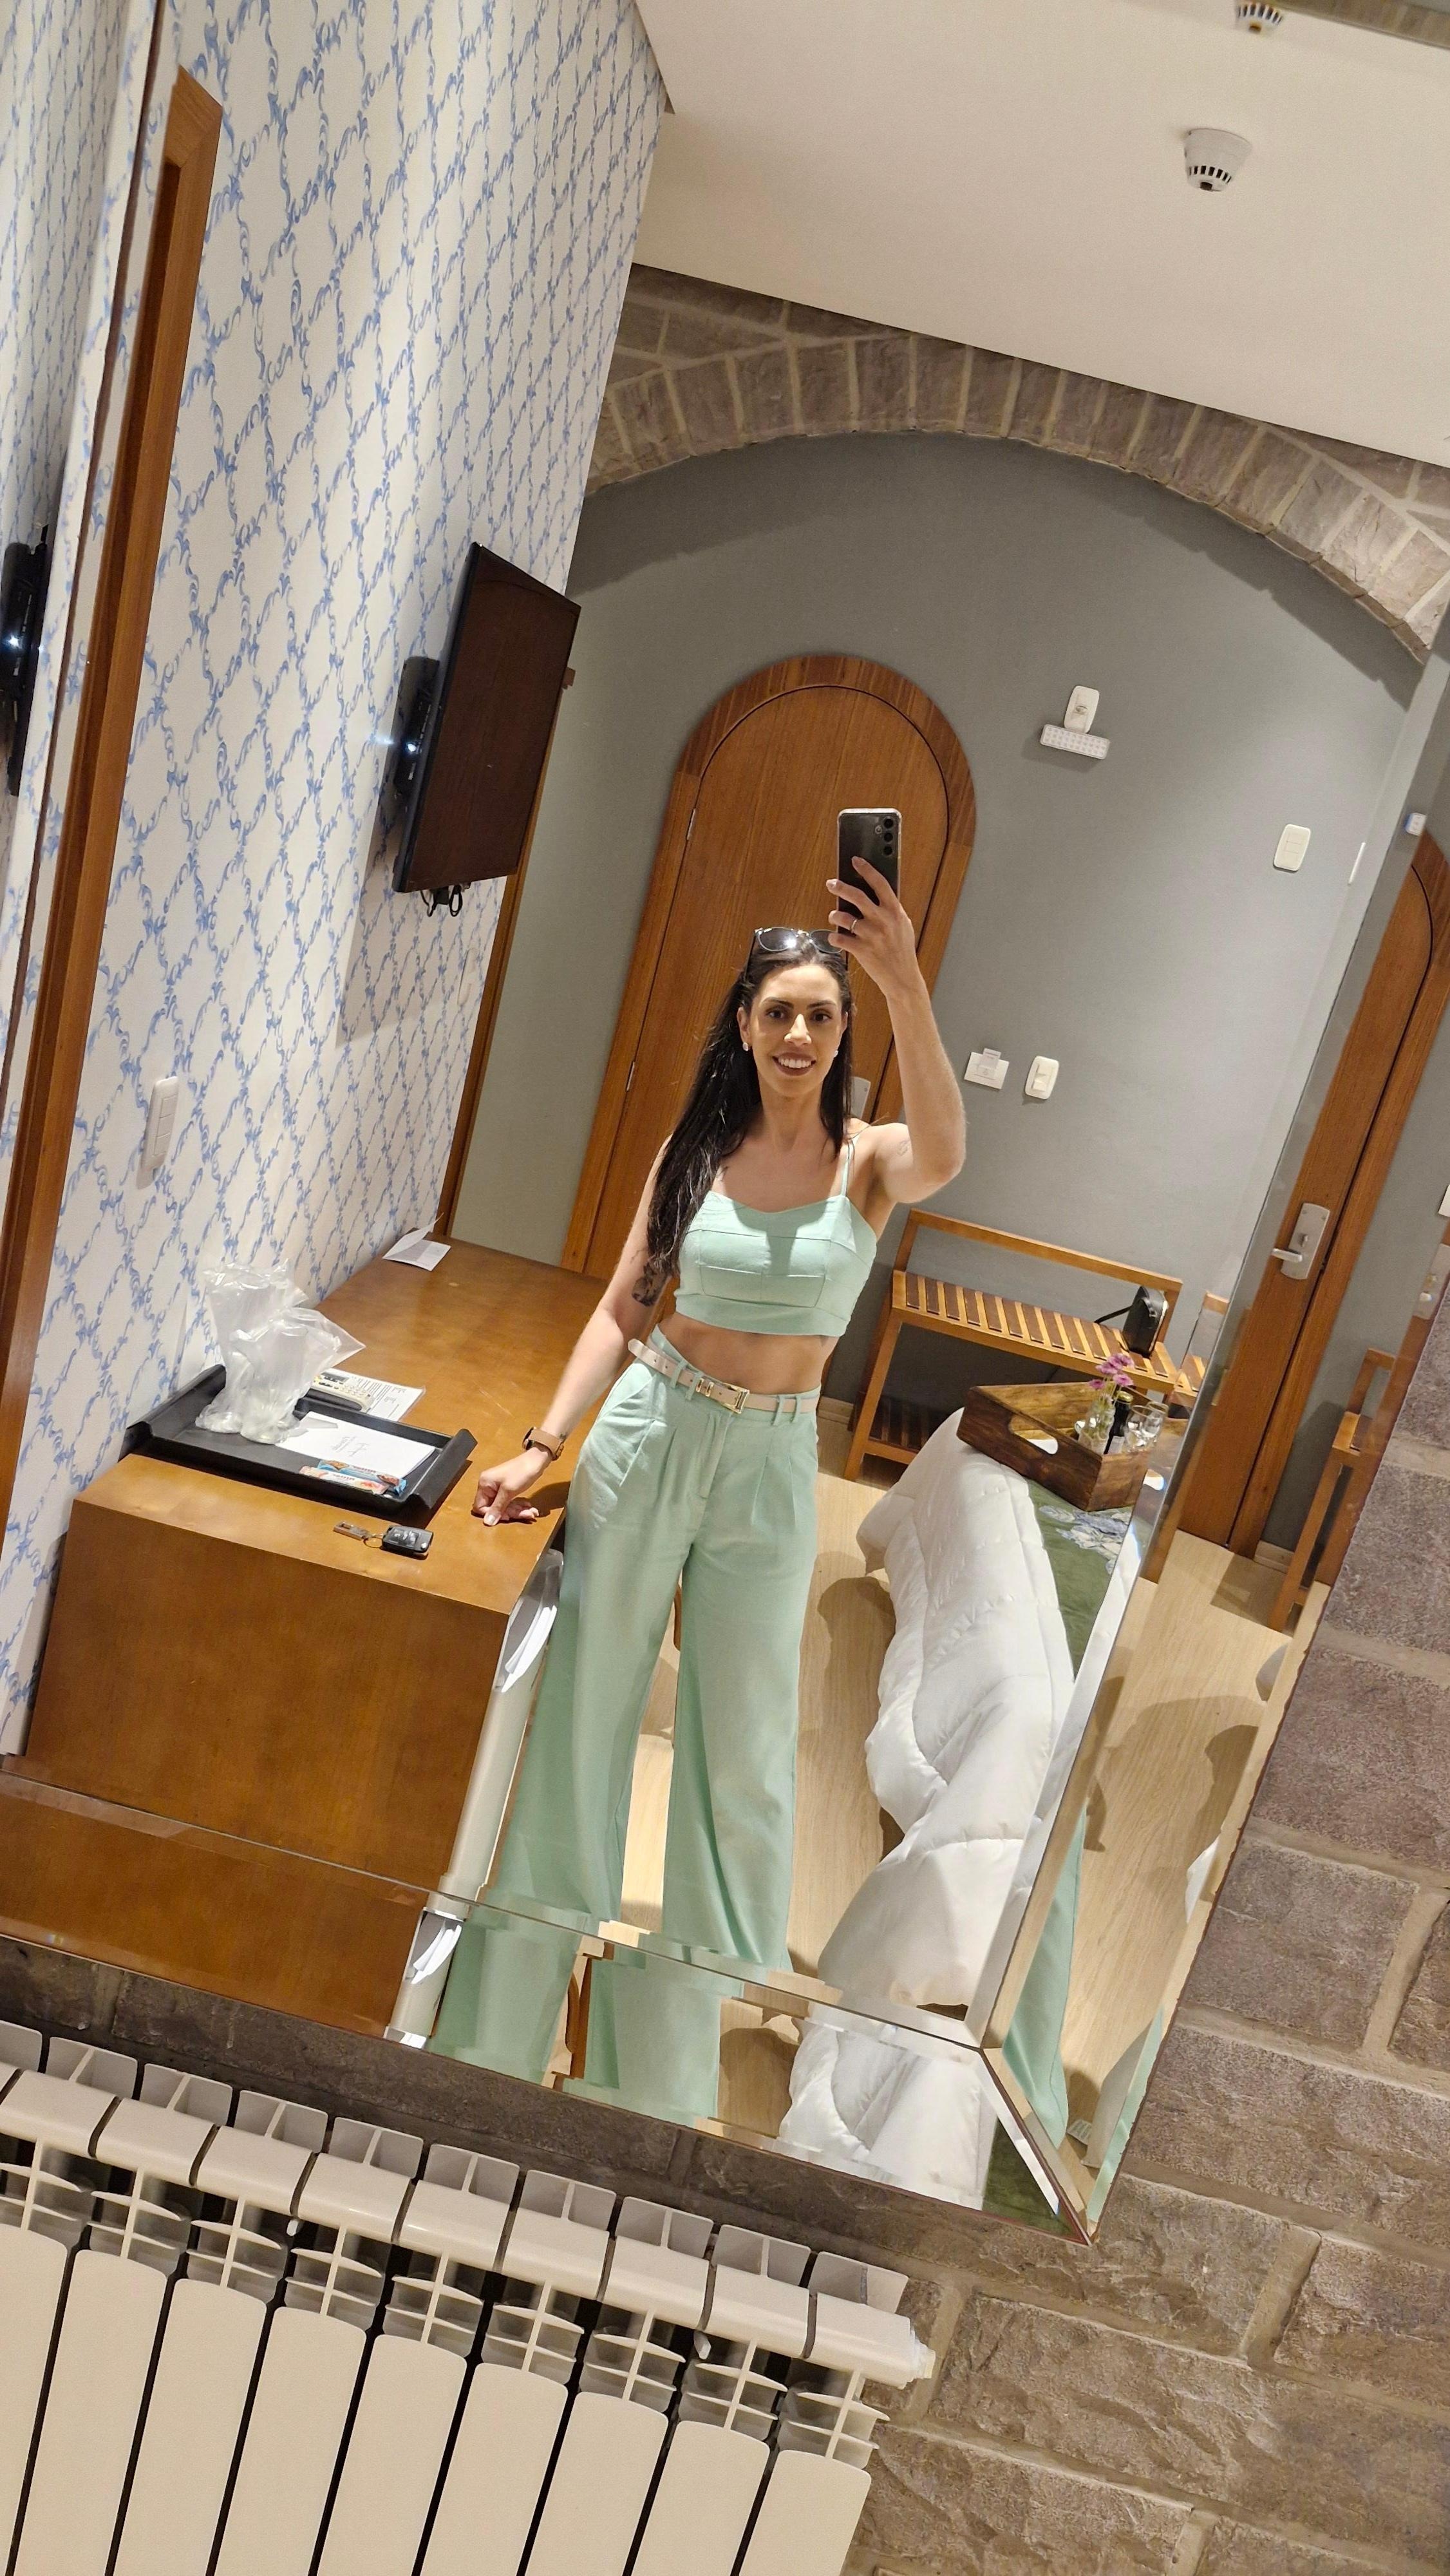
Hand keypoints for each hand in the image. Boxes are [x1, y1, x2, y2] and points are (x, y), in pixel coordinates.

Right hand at [472, 1450, 548, 1524]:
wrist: (537, 1460)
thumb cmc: (522, 1471)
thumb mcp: (508, 1491)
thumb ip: (497, 1508)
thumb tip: (487, 1522)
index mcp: (485, 1484)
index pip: (480, 1506)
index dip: (492, 1514)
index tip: (507, 1516)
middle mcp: (489, 1486)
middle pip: (494, 1508)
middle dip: (511, 1512)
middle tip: (525, 1513)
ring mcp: (498, 1487)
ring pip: (504, 1507)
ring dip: (517, 1510)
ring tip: (532, 1512)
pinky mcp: (507, 1489)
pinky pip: (510, 1502)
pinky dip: (519, 1505)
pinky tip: (529, 1507)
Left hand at [827, 860, 920, 997]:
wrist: (902, 978)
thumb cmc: (902, 950)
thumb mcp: (903, 926)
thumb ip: (891, 910)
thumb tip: (876, 894)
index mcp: (895, 912)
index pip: (880, 884)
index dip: (867, 870)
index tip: (856, 861)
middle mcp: (883, 921)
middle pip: (857, 896)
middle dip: (841, 887)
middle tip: (831, 883)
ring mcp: (871, 935)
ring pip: (844, 917)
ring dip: (835, 915)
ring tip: (834, 915)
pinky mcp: (861, 950)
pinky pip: (839, 938)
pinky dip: (835, 936)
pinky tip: (836, 936)